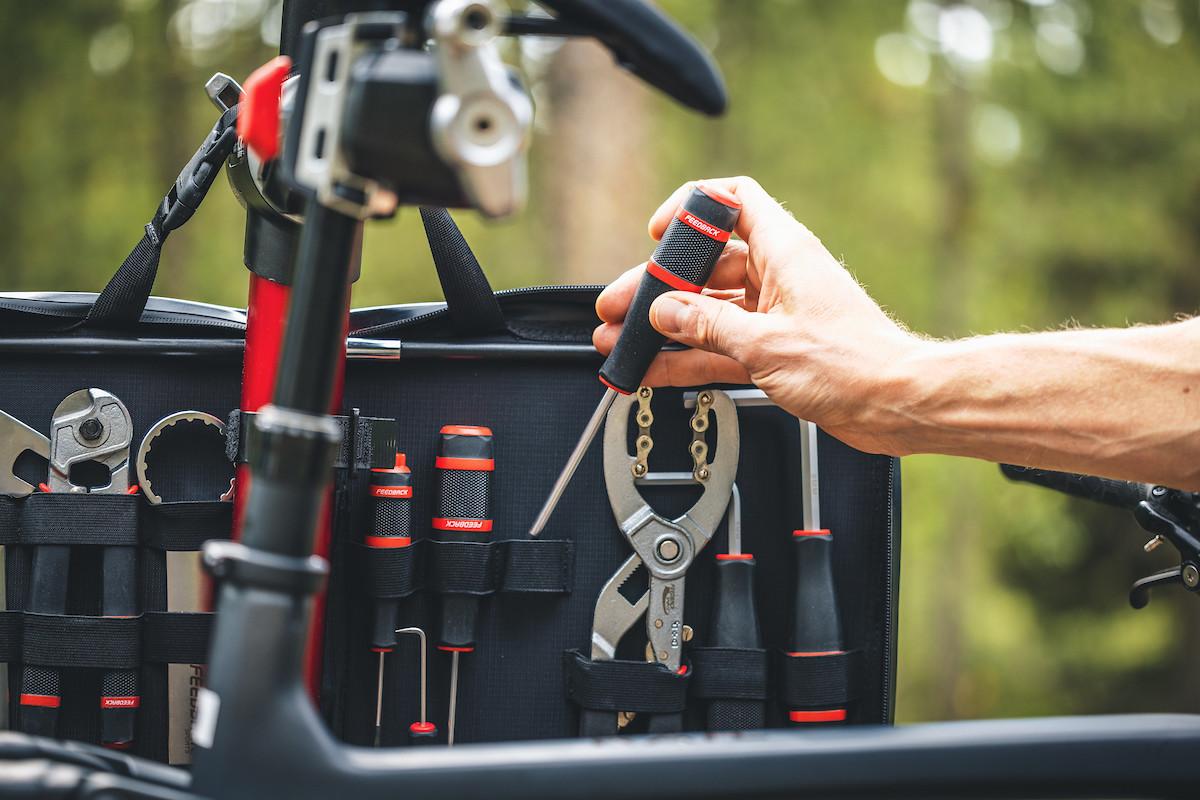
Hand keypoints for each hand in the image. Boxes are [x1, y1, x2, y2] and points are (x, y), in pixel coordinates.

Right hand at [593, 176, 920, 454]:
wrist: (897, 405)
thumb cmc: (853, 365)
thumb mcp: (766, 343)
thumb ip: (708, 325)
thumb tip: (664, 311)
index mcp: (784, 252)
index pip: (734, 200)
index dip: (692, 208)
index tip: (657, 232)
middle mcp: (779, 276)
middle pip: (706, 267)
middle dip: (658, 288)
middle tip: (618, 309)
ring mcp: (776, 314)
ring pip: (707, 311)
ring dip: (665, 328)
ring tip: (621, 344)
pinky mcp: (776, 349)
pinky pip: (719, 345)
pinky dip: (687, 357)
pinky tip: (654, 370)